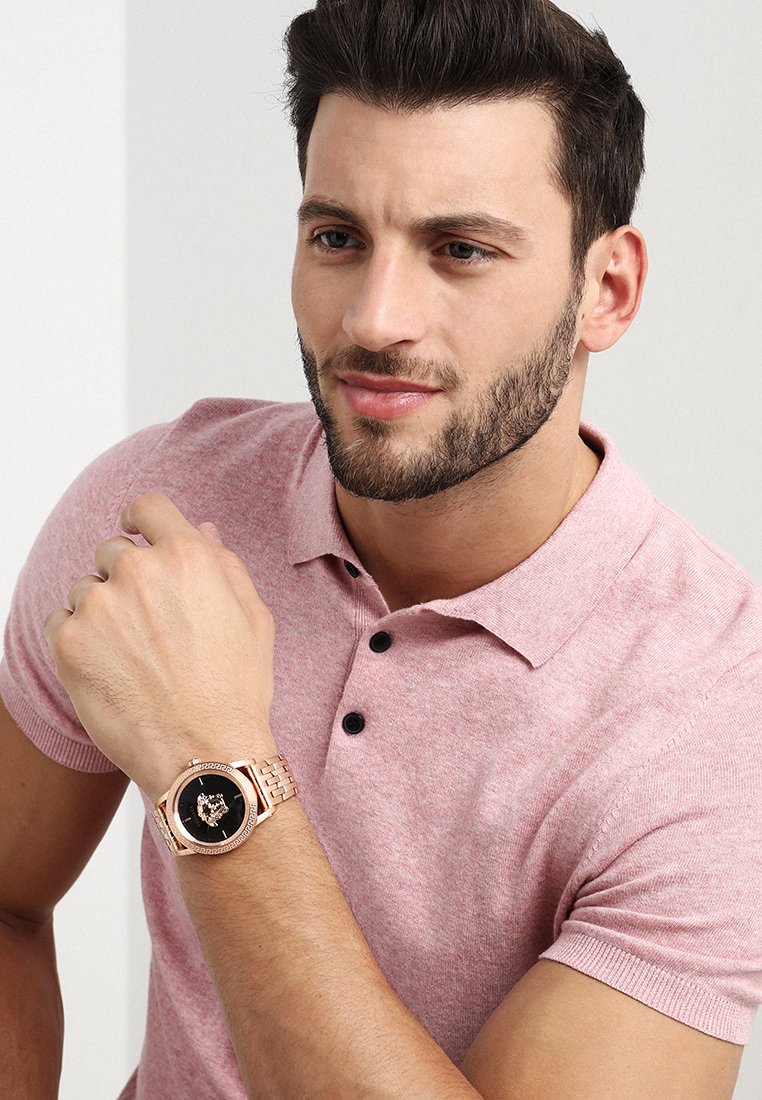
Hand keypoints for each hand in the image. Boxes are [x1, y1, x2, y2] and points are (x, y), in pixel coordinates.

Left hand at [44, 493, 277, 798]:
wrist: (204, 754)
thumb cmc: (235, 690)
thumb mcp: (253, 618)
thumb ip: (225, 565)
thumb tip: (202, 531)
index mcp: (187, 557)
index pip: (148, 507)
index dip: (140, 518)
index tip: (135, 529)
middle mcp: (139, 571)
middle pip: (114, 551)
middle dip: (127, 578)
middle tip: (148, 624)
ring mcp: (99, 606)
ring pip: (86, 589)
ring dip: (102, 611)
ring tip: (132, 655)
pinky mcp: (68, 642)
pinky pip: (59, 622)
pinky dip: (77, 639)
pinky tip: (109, 668)